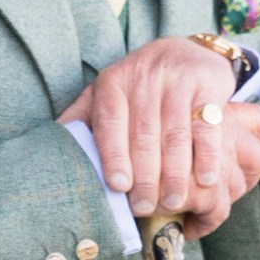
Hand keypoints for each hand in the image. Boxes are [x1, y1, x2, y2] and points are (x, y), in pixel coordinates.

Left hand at [58, 37, 259, 237]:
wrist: (184, 52)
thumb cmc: (138, 85)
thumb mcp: (107, 92)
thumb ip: (83, 117)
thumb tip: (51, 148)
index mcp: (113, 82)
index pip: (110, 119)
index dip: (113, 154)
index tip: (118, 186)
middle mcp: (143, 78)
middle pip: (144, 133)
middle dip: (145, 176)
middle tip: (144, 207)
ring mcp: (176, 81)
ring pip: (175, 135)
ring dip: (175, 174)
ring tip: (172, 202)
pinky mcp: (206, 87)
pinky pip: (207, 127)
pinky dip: (207, 155)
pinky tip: (205, 179)